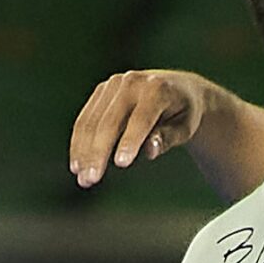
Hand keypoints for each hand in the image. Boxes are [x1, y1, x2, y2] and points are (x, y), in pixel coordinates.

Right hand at [69, 69, 222, 186]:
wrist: (177, 88)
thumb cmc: (184, 114)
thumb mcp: (186, 127)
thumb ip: (169, 137)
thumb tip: (150, 150)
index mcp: (157, 89)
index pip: (141, 118)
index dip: (131, 141)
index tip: (121, 164)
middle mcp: (131, 82)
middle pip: (110, 121)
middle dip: (98, 152)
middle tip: (91, 180)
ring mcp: (112, 85)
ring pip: (91, 121)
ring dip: (83, 152)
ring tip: (83, 178)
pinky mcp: (101, 92)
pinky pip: (85, 119)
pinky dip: (79, 143)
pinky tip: (77, 165)